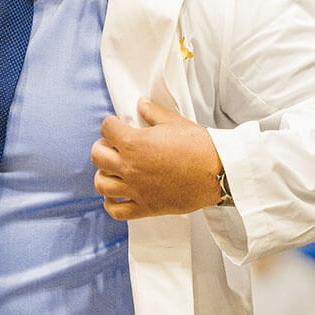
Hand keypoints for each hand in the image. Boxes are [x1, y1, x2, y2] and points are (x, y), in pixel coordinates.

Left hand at [91, 100, 223, 219]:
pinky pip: (117, 211)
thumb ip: (152, 112)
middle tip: (111, 146)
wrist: (217, 172)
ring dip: (103, 174)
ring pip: (102, 184)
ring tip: (113, 170)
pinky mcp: (145, 207)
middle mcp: (130, 167)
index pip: (106, 129)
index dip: (111, 124)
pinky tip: (116, 195)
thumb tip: (141, 104)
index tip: (116, 125)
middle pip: (97, 156)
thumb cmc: (199, 146)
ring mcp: (136, 189)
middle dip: (101, 147)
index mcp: (135, 143)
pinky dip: (111, 204)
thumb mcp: (174, 122)